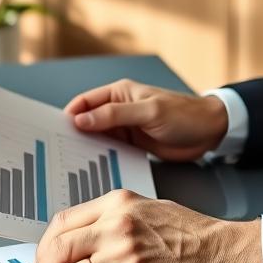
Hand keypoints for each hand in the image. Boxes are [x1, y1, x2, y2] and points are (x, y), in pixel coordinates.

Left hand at [30, 189, 262, 262]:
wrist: (231, 255)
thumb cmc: (197, 236)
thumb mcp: (151, 211)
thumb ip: (116, 220)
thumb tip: (83, 241)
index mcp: (120, 205)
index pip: (62, 223)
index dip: (44, 250)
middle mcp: (119, 227)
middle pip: (58, 250)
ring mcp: (128, 258)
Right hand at [64, 79, 228, 161]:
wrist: (210, 131)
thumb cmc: (183, 114)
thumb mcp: (149, 112)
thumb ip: (115, 115)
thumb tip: (81, 119)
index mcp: (119, 92)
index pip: (85, 102)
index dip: (69, 115)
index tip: (52, 132)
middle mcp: (118, 109)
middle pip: (87, 121)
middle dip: (72, 134)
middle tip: (56, 153)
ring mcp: (125, 128)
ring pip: (97, 137)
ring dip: (85, 149)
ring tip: (68, 166)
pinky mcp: (133, 145)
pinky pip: (110, 150)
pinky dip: (101, 158)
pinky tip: (92, 170)